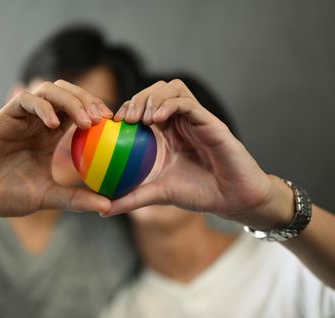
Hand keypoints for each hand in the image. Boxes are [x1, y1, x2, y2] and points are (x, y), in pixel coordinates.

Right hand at [0, 80, 112, 219]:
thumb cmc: (7, 196)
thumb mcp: (48, 197)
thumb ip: (75, 199)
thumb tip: (109, 205)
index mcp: (49, 136)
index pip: (78, 112)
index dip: (97, 112)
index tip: (115, 125)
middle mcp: (37, 122)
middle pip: (67, 94)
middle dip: (88, 100)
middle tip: (105, 119)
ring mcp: (21, 117)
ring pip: (49, 90)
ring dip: (71, 100)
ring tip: (85, 121)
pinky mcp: (3, 117)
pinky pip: (26, 100)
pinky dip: (43, 107)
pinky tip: (53, 125)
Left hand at [104, 80, 293, 228]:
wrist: (232, 199)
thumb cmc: (199, 194)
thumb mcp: (158, 194)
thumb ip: (131, 198)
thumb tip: (101, 212)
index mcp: (167, 133)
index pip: (144, 106)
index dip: (126, 108)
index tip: (112, 123)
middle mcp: (180, 121)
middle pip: (156, 90)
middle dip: (137, 98)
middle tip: (125, 119)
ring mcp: (196, 118)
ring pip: (173, 87)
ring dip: (153, 97)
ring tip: (141, 118)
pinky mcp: (210, 121)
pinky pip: (187, 102)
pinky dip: (169, 104)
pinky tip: (156, 119)